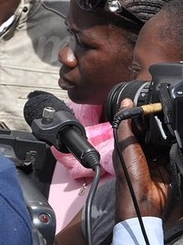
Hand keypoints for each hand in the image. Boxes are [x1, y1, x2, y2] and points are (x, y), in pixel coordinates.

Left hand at [114, 99, 169, 221]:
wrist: (144, 201)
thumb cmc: (129, 175)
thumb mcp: (125, 145)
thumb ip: (126, 124)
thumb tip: (126, 102)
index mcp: (128, 144)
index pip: (138, 125)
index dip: (145, 116)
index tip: (155, 104)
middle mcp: (141, 150)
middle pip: (153, 133)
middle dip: (160, 125)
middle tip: (169, 113)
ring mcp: (155, 159)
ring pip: (164, 141)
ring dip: (169, 136)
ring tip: (175, 124)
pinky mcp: (167, 166)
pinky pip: (173, 153)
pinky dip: (176, 147)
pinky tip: (178, 138)